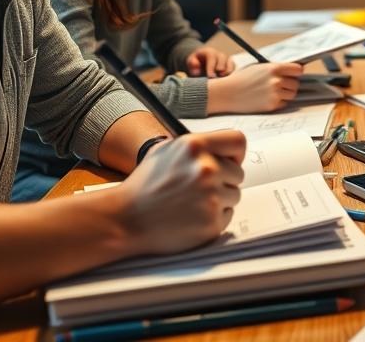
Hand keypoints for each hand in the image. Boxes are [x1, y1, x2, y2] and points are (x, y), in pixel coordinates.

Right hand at [114, 130, 245, 254]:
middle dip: (224, 180)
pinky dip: (213, 218)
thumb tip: (224, 148)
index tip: (228, 162)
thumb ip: (197, 145)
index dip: (235, 154)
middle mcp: (206, 169)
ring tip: (191, 203)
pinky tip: (191, 217)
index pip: (238, 141)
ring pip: (234, 195)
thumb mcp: (166, 150)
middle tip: (198, 189)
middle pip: (238, 173)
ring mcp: (211, 197)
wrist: (125, 219)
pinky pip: (227, 216)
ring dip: (219, 200)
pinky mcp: (211, 222)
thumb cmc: (145, 185)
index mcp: (195, 146)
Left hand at [186, 46, 233, 76]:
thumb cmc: (196, 62)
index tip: (210, 77)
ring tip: (222, 80)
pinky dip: (231, 75)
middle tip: (217, 78)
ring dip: (227, 72)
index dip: (211, 67)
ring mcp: (226, 59)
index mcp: (209, 52)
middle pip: (223, 59)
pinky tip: (227, 82)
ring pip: (230, 64)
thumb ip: (192, 64)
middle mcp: (219, 54)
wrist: (202, 61)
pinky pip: (234, 69)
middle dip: (220, 69)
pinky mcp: (230, 65)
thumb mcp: (191, 61)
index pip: (212, 57)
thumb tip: (197, 72)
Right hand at [209, 62, 302, 113]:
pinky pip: (284, 103)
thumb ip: (275, 69)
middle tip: (281, 85)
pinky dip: (278, 102)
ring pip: (292, 94)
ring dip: (286, 94)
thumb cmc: (242, 79)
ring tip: (273, 92)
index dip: (296, 72)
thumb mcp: (259, 67)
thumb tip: (292, 71)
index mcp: (274, 68)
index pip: (298, 69)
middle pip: (296, 83)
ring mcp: (275, 94)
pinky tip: (267, 98)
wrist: (228, 93)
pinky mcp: (272, 105)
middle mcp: (276, 80)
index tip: (294, 74)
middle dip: (290, 84)